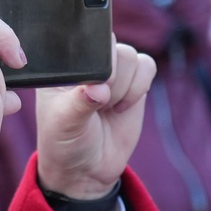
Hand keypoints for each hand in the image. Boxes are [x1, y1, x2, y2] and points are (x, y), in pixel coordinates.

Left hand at [35, 41, 156, 206]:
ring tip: (108, 108)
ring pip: (132, 56)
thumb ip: (80, 103)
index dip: (96, 59)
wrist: (87, 170)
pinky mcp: (133, 82)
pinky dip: (139, 87)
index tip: (94, 84)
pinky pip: (147, 67)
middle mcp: (88, 62)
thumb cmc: (65, 143)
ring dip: (125, 86)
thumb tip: (100, 90)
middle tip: (100, 103)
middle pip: (114, 47)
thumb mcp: (64, 125)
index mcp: (63, 66)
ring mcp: (112, 71)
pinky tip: (122, 107)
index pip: (84, 40)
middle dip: (112, 78)